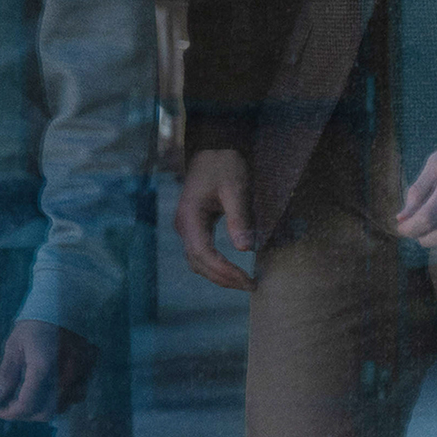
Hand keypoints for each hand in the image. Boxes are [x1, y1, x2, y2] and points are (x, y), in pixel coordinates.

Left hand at [0, 318, 96, 421]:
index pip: (27, 404)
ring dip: (45, 408)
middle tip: (14, 407)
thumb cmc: (36, 325)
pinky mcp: (91, 370)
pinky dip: (62, 399)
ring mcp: (81, 374)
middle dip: (27, 415)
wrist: (66, 304)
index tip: (0, 411)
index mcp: (42, 367)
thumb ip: (6, 374)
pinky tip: (51, 389)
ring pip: (64, 406)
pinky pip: (77, 395)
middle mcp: (65, 375)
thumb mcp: (14, 346)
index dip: (11, 414)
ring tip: (32, 398)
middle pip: (46, 412)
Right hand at [176, 147, 256, 290]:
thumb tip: (245, 250)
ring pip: (197, 261)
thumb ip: (240, 218)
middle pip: (198, 262)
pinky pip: (201, 253)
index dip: (224, 271)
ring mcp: (187, 227)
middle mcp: (184, 225)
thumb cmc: (225, 165)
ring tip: (245, 282)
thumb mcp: (236, 188)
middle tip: (252, 286)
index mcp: (190, 216)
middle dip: (223, 278)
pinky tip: (233, 271)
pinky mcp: (194, 227)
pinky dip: (215, 266)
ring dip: (218, 275)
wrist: (213, 150)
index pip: (203, 253)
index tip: (247, 280)